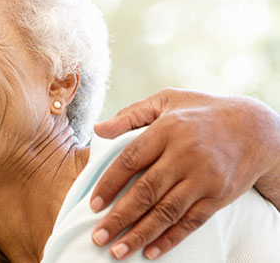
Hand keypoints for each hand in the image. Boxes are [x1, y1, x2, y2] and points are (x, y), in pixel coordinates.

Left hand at [89, 88, 279, 259]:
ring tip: (118, 251)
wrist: (254, 128)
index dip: (110, 184)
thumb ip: (131, 115)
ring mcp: (204, 178)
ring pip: (167, 211)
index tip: (93, 204)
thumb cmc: (201, 112)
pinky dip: (170, 239)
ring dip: (140, 234)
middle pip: (146, 191)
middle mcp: (185, 155)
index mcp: (167, 130)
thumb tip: (98, 129)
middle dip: (119, 217)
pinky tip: (150, 252)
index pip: (130, 160)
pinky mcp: (219, 196)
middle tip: (98, 237)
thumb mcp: (166, 101)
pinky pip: (191, 222)